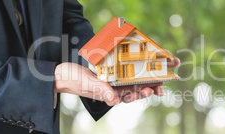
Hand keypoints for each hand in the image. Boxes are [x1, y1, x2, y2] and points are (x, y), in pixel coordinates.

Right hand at [53, 57, 180, 104]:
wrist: (63, 73)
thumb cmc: (74, 81)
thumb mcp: (88, 84)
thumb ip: (102, 91)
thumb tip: (115, 100)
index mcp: (111, 94)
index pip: (129, 96)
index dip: (141, 93)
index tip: (150, 89)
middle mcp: (114, 88)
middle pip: (135, 88)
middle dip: (150, 86)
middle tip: (162, 83)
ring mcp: (113, 79)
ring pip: (133, 79)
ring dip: (146, 77)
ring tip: (158, 74)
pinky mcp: (111, 70)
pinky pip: (126, 69)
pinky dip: (135, 67)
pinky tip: (144, 62)